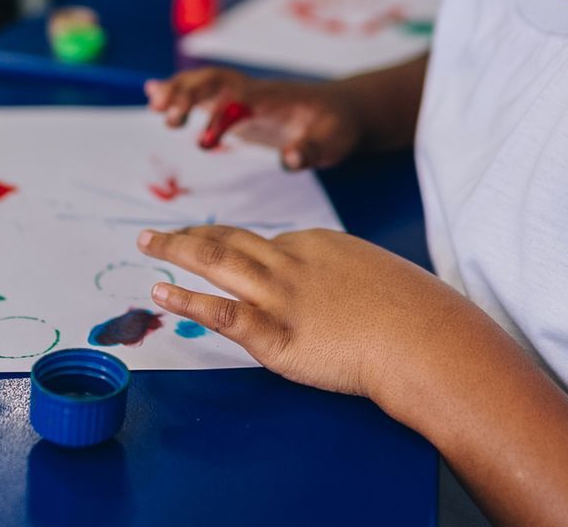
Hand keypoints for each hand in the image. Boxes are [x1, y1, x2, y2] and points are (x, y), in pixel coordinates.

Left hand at [138, 225, 486, 401]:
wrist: (421, 335)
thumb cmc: (412, 311)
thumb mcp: (376, 276)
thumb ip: (347, 278)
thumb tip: (342, 291)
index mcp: (315, 244)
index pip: (262, 242)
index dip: (228, 244)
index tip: (208, 244)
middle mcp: (290, 261)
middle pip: (229, 241)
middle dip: (189, 235)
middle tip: (155, 232)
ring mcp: (280, 296)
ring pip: (216, 263)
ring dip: (176, 250)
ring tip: (146, 244)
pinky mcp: (275, 335)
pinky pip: (221, 313)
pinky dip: (187, 299)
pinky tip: (161, 291)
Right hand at [146, 69, 363, 169]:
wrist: (341, 108)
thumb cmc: (336, 126)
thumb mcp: (332, 142)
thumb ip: (311, 151)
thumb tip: (288, 160)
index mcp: (274, 100)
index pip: (240, 101)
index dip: (219, 118)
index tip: (203, 142)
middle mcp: (254, 91)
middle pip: (215, 83)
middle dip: (189, 96)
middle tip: (166, 119)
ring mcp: (244, 94)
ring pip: (206, 82)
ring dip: (178, 90)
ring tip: (152, 104)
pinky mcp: (237, 102)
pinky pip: (205, 91)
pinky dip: (178, 89)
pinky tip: (152, 94)